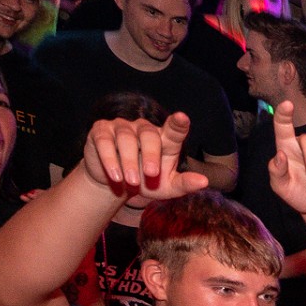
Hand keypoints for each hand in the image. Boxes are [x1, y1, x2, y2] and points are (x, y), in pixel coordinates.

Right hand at [81, 111, 208, 201]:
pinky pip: (104, 141)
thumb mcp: (167, 187)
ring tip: (131, 182)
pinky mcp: (101, 131)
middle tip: (151, 174)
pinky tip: (115, 176)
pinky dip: (109, 159)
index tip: (182, 118)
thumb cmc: (147, 183)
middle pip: (149, 135)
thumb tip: (204, 182)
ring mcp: (122, 127)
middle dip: (151, 155)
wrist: (117, 185)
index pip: (174, 129)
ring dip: (129, 161)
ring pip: (126, 138)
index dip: (178, 123)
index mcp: (165, 140)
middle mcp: (144, 129)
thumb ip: (184, 184)